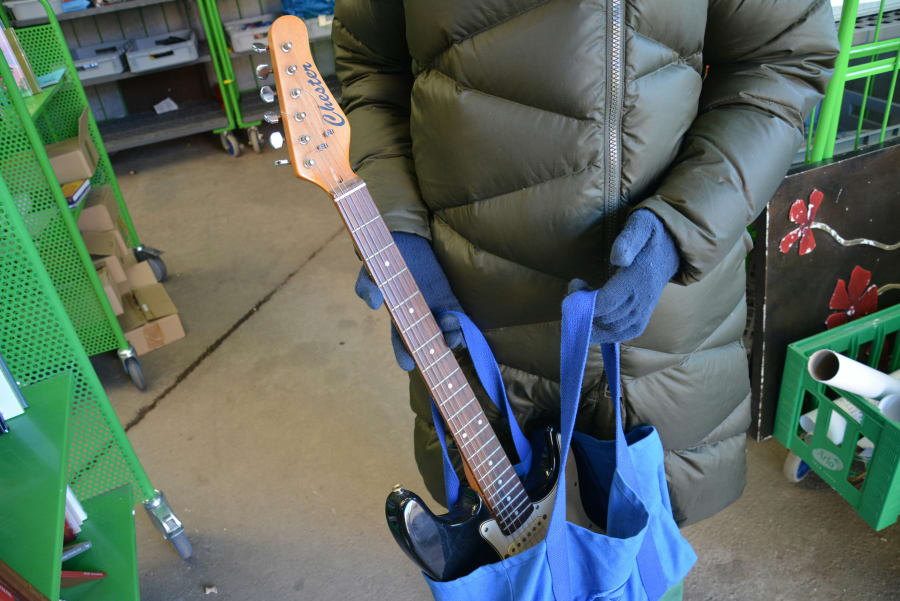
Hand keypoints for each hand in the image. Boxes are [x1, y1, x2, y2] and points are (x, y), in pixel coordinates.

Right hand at [355, 232, 464, 370]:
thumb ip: (368, 285)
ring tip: (453, 338)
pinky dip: (461, 324)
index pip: (401, 338)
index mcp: (399, 313)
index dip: (404, 353)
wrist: (407, 238)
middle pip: (426, 341)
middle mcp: (418, 316)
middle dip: (431, 353)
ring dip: (450, 336)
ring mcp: (436, 308)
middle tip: (437, 366)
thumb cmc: (387, 258)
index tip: (408, 365)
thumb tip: (373, 302)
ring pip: (444, 330)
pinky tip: (464, 328)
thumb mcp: (372, 270)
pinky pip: (457, 315)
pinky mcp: (450, 299)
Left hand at [571, 210, 679, 343]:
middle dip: (582, 310)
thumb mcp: (641, 224)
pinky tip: (592, 317)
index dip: (583, 300)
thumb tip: (618, 259)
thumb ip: (629, 239)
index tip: (576, 282)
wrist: (673, 247)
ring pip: (611, 331)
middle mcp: (641, 300)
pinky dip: (602, 333)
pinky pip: (621, 335)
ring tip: (581, 303)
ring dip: (590, 322)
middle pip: (604, 320)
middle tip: (573, 292)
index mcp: (638, 279)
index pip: (605, 303)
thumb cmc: (651, 234)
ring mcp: (643, 312)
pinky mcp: (642, 319)